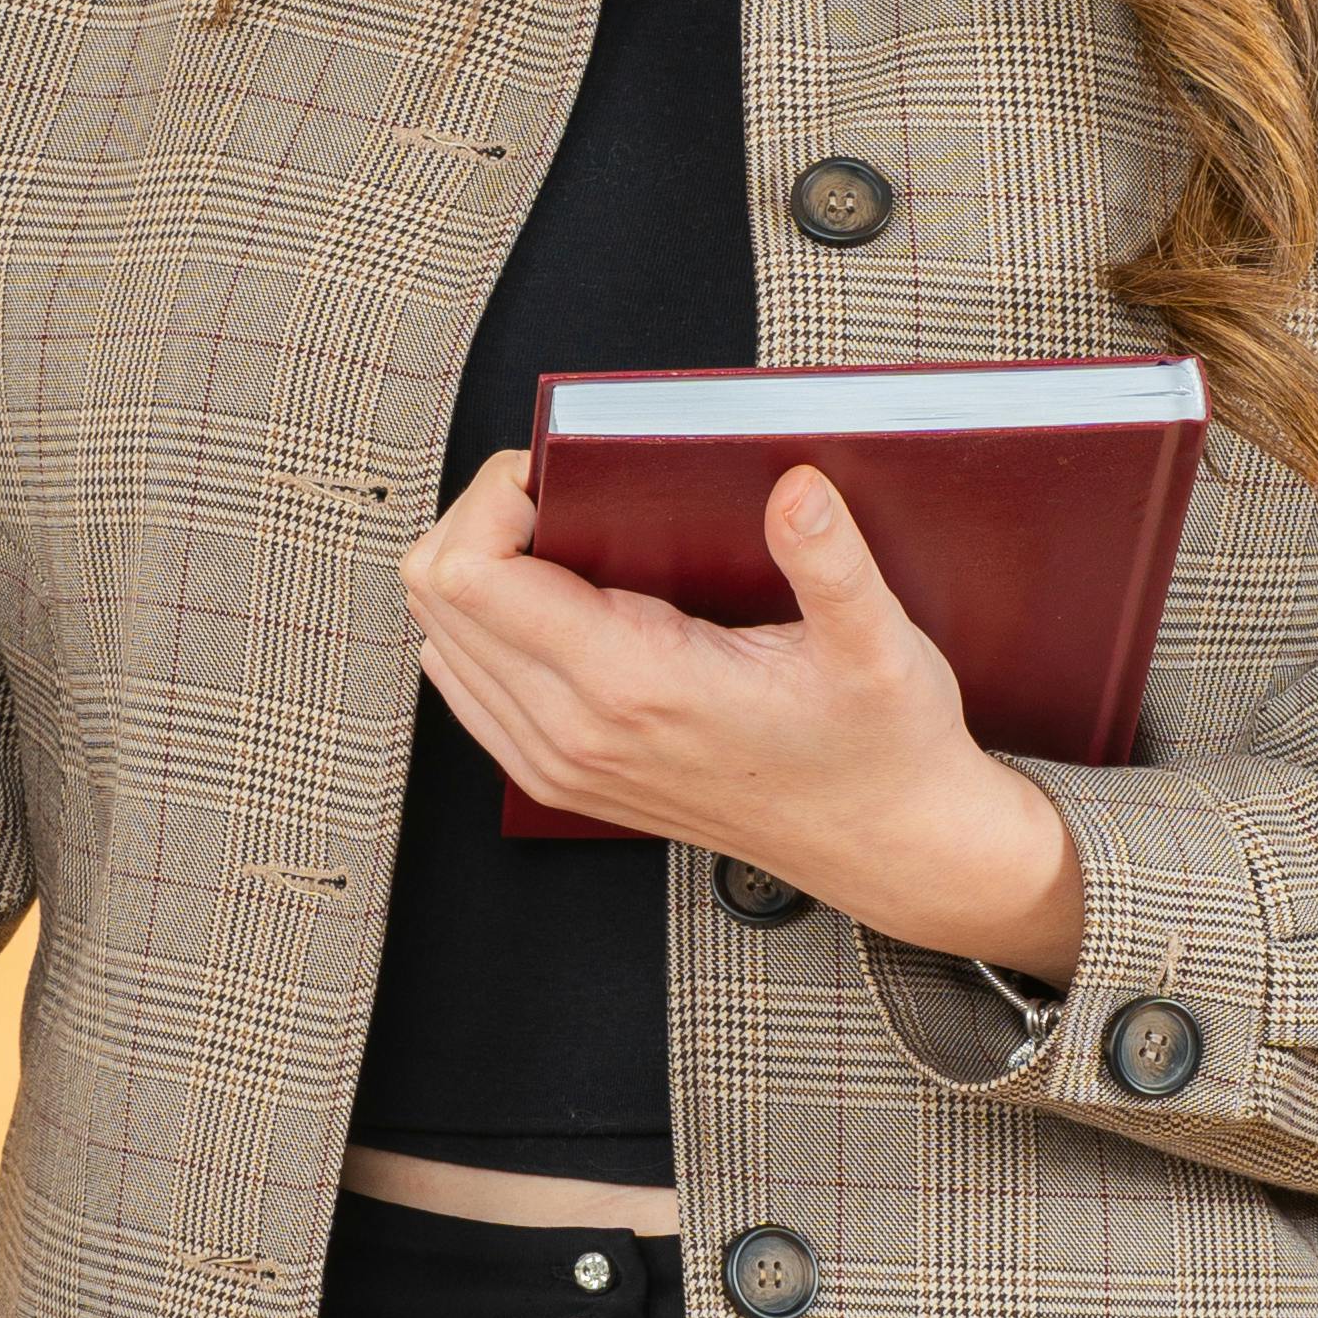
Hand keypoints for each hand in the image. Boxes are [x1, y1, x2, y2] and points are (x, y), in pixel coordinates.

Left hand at [400, 456, 1086, 976]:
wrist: (882, 844)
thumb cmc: (878, 745)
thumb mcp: (878, 643)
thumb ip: (830, 561)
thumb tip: (796, 487)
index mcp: (632, 684)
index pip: (473, 572)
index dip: (493, 497)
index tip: (556, 472)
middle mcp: (573, 731)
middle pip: (435, 594)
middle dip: (476, 519)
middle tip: (555, 493)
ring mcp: (556, 763)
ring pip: (438, 638)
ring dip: (474, 573)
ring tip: (555, 541)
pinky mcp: (556, 779)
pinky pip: (465, 686)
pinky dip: (482, 629)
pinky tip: (552, 603)